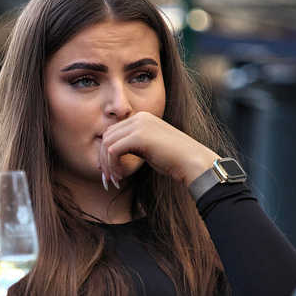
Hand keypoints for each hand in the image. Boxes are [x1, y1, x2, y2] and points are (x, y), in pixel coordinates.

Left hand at [99, 112, 216, 188]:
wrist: (192, 162)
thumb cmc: (175, 160)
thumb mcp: (150, 148)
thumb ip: (134, 145)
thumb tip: (114, 153)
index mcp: (143, 118)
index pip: (114, 131)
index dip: (106, 151)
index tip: (109, 169)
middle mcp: (139, 117)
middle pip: (107, 136)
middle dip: (104, 158)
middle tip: (108, 177)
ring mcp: (139, 125)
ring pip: (107, 143)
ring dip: (107, 164)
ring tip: (114, 178)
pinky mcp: (138, 136)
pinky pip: (113, 150)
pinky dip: (112, 165)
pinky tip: (120, 175)